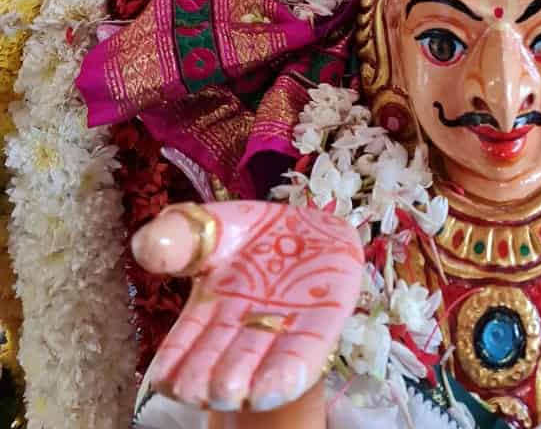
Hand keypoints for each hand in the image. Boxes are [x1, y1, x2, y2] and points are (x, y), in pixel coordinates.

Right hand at [133, 201, 363, 413]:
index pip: (181, 347)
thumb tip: (145, 243)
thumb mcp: (215, 226)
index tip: (165, 376)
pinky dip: (289, 372)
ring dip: (244, 382)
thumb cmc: (256, 236)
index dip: (174, 362)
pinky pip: (304, 356)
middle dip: (207, 377)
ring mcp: (280, 333)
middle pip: (216, 366)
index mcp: (207, 312)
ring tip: (232, 390)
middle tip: (200, 387)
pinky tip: (276, 387)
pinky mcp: (319, 330)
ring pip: (258, 369)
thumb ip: (181, 234)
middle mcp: (240, 333)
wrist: (314, 231)